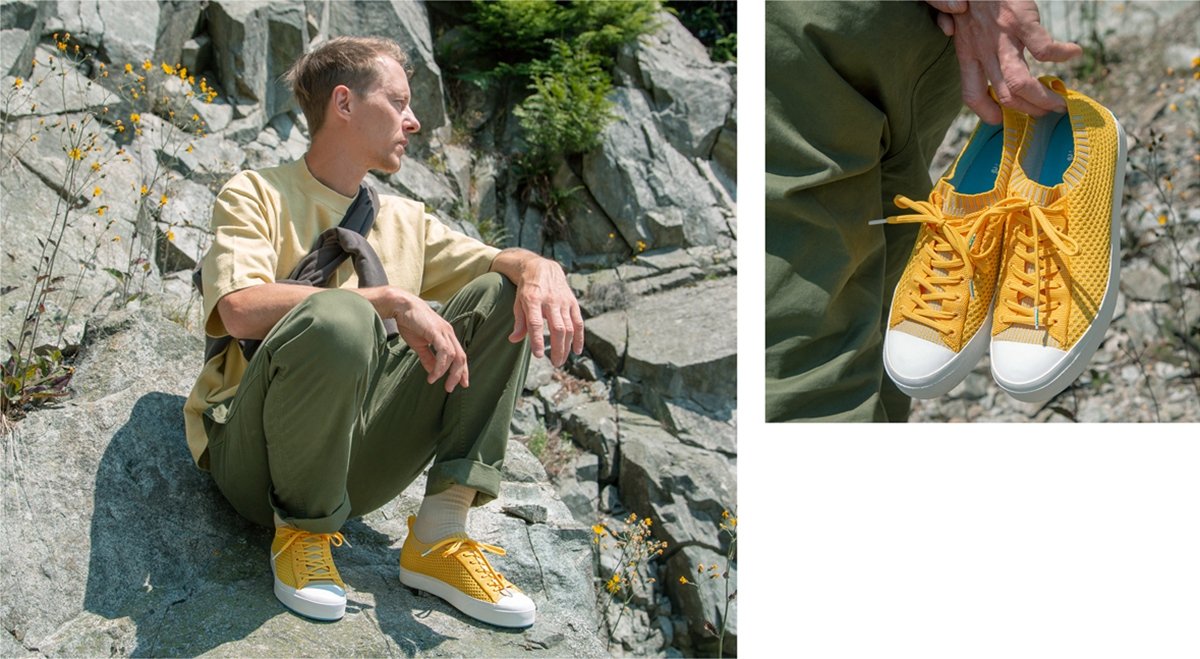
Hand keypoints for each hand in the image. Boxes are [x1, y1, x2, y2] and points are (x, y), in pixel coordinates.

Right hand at [363, 287, 468, 391]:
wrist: (401, 306)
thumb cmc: (410, 323)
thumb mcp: (420, 344)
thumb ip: (427, 357)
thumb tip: (433, 372)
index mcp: (447, 336)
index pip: (460, 355)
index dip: (463, 370)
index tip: (462, 384)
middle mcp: (449, 333)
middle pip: (461, 357)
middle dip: (458, 375)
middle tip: (450, 388)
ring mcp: (444, 331)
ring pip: (453, 356)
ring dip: (446, 372)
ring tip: (435, 381)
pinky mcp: (436, 331)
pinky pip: (444, 351)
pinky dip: (440, 365)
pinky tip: (433, 374)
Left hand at [507, 257, 584, 366]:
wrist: (541, 268)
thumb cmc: (527, 290)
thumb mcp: (518, 302)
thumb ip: (518, 322)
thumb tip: (513, 340)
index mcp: (532, 300)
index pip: (535, 323)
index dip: (537, 340)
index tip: (539, 355)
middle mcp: (550, 300)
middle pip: (557, 328)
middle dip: (557, 348)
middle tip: (555, 364)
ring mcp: (563, 301)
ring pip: (569, 328)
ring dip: (567, 347)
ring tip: (561, 360)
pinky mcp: (572, 302)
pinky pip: (578, 322)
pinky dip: (579, 338)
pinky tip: (577, 351)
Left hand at [926, 0, 1081, 123]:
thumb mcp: (949, 5)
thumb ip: (946, 19)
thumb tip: (948, 27)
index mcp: (966, 50)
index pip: (971, 93)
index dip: (985, 112)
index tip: (1000, 119)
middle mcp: (984, 50)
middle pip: (1004, 95)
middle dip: (1027, 111)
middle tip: (1045, 113)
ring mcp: (1003, 38)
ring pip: (1021, 83)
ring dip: (1043, 97)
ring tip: (1060, 102)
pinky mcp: (1022, 21)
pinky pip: (1044, 48)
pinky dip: (1063, 54)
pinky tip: (1075, 52)